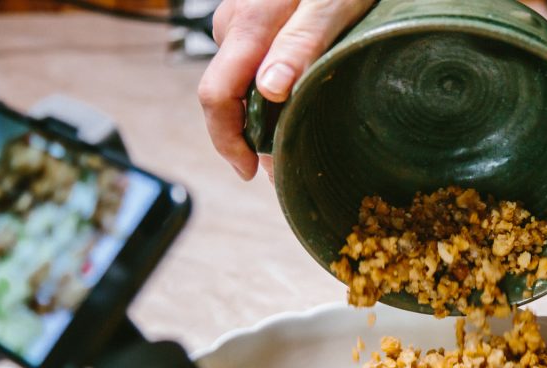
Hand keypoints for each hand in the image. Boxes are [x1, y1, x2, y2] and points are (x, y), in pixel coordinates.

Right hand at [198, 0, 375, 179]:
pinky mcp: (253, 18)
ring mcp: (239, 19)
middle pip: (224, 95)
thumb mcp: (331, 7)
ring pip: (239, 80)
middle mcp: (233, 24)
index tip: (253, 171)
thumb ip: (300, 45)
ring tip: (298, 134)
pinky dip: (266, 89)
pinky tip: (293, 98)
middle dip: (249, 136)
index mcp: (247, 26)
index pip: (216, 96)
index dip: (228, 141)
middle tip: (286, 164)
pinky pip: (249, 62)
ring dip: (261, 113)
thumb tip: (268, 92)